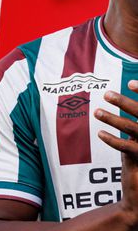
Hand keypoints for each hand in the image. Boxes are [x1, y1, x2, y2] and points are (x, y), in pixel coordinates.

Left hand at [94, 81, 137, 227]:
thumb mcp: (137, 145)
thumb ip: (133, 129)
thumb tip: (120, 106)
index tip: (130, 82)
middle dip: (126, 103)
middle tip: (106, 93)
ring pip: (135, 129)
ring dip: (114, 119)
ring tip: (96, 111)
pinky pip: (128, 148)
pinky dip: (113, 140)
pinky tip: (100, 134)